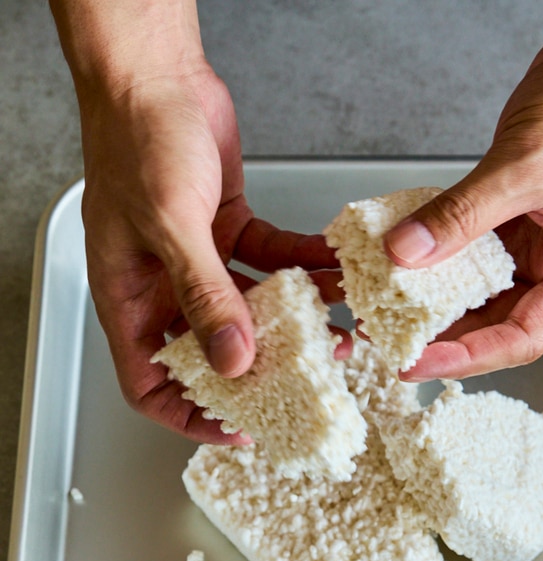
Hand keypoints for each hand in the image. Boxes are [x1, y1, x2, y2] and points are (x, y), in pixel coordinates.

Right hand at [78, 65, 342, 441]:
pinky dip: (303, 271)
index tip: (239, 428)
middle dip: (260, 373)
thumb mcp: (171, 226)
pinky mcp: (228, 230)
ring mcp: (197, 260)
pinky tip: (334, 274)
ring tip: (335, 333)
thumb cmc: (136, 138)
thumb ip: (205, 296)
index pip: (151, 385)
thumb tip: (234, 360)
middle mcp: (163, 288)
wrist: (155, 72)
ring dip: (292, 324)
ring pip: (249, 312)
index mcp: (130, 300)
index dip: (191, 416)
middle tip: (306, 384)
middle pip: (210, 355)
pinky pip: (272, 264)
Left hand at [383, 29, 542, 380]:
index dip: (467, 357)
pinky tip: (398, 260)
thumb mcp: (525, 166)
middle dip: (440, 335)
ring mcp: (533, 243)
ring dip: (431, 299)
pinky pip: (466, 250)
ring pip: (475, 289)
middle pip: (493, 322)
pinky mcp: (511, 218)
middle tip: (386, 340)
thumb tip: (407, 253)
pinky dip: (433, 255)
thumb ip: (463, 214)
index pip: (521, 337)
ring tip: (382, 309)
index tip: (419, 362)